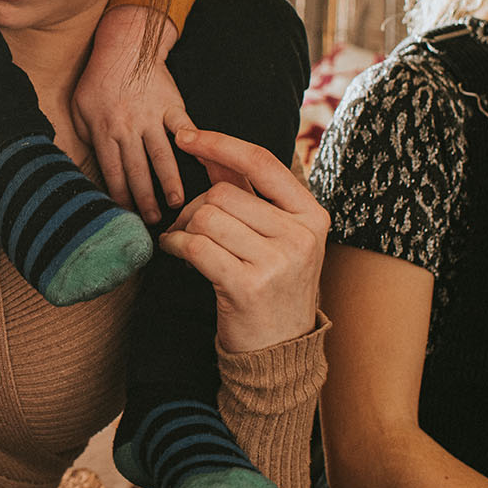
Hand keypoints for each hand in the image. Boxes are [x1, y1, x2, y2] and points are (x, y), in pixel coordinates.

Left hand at [70, 5, 194, 221]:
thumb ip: (85, 137)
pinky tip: (202, 165)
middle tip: (154, 221)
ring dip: (170, 182)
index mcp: (104, 131)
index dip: (119, 196)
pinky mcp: (171, 104)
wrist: (125, 45)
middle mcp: (128, 127)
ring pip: (161, 156)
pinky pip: (182, 128)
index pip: (112, 172)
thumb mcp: (79, 108)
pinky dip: (191, 146)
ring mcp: (151, 116)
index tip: (126, 215)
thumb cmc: (99, 79)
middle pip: (137, 171)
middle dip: (145, 199)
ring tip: (178, 204)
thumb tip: (88, 165)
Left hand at [158, 129, 326, 352]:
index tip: (186, 135)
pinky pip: (195, 246)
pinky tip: (176, 254)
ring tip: (186, 246)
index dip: (219, 143)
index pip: (261, 162)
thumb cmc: (271, 287)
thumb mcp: (274, 236)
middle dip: (193, 207)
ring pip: (205, 218)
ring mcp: (277, 261)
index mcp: (311, 215)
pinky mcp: (248, 286)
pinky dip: (175, 247)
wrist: (279, 351)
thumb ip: (247, 193)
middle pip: (222, 193)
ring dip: (183, 230)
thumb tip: (210, 149)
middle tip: (187, 229)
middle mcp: (300, 235)